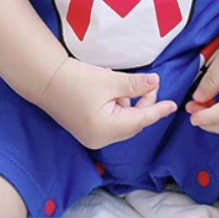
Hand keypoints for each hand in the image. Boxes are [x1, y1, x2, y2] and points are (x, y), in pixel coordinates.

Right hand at [39, 57, 177, 149]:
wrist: (45, 79)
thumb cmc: (75, 79)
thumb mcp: (110, 80)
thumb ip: (135, 85)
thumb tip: (155, 83)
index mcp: (107, 129)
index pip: (141, 120)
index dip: (158, 110)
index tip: (174, 105)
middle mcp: (100, 138)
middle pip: (132, 122)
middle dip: (142, 102)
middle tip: (148, 82)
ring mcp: (92, 136)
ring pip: (121, 120)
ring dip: (126, 101)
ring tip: (118, 81)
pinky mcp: (86, 129)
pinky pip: (110, 119)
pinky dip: (115, 104)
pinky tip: (109, 87)